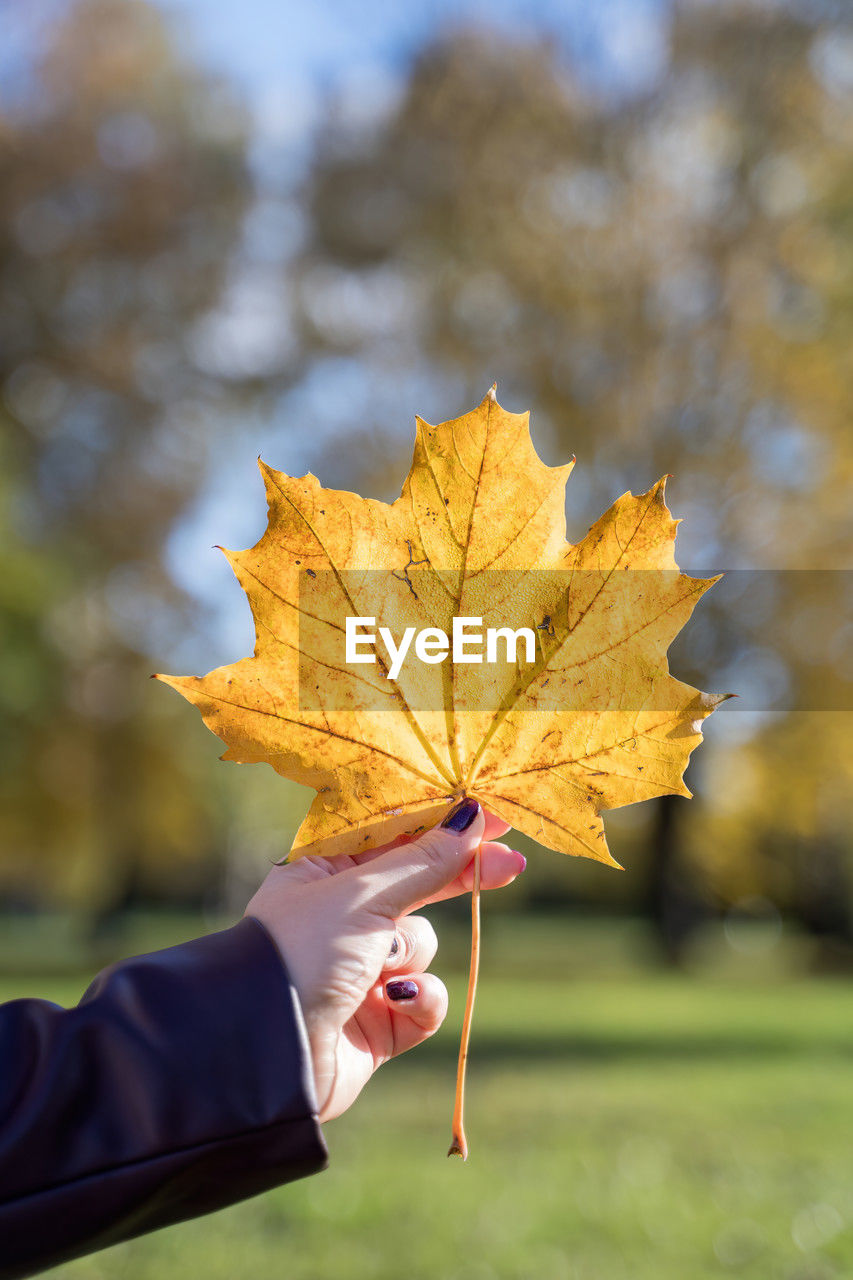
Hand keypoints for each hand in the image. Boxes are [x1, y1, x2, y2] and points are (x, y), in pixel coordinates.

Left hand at [244, 801, 523, 1121]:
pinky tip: (391, 1001)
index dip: (441, 823)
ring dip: (409, 953)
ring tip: (378, 968)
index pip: (393, 836)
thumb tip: (471, 818)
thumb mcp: (363, 895)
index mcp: (322, 872)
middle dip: (458, 876)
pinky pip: (425, 997)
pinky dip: (416, 999)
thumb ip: (424, 861)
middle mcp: (341, 916)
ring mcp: (361, 969)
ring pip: (423, 943)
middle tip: (511, 863)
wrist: (266, 1054)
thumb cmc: (301, 952)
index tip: (490, 813)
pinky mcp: (379, 1021)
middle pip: (417, 884)